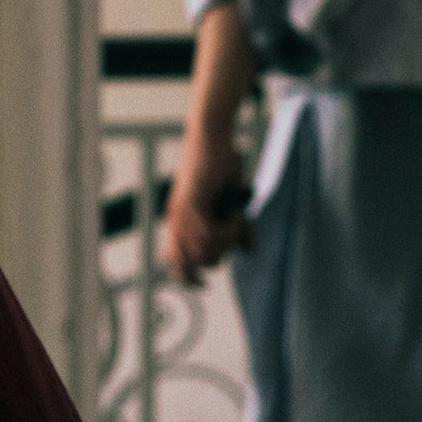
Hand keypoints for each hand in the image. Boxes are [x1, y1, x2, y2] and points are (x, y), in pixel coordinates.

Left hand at [164, 164, 252, 286]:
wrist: (212, 136)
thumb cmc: (221, 165)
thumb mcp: (231, 203)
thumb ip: (236, 227)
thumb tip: (249, 251)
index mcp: (179, 221)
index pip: (172, 262)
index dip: (185, 279)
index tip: (202, 285)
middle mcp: (176, 219)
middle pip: (191, 264)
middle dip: (219, 257)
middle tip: (235, 233)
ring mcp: (181, 212)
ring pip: (203, 251)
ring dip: (227, 241)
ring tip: (237, 220)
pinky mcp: (190, 202)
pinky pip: (209, 234)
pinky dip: (228, 230)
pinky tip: (235, 214)